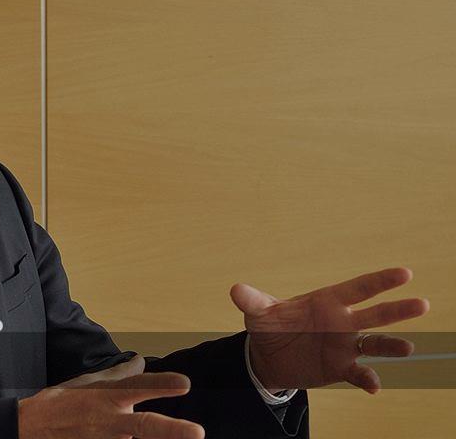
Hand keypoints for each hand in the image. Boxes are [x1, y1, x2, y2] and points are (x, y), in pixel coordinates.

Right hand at [18, 355, 203, 438]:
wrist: (32, 428)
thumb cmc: (63, 403)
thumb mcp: (91, 383)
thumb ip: (122, 375)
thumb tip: (143, 360)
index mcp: (108, 397)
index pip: (139, 387)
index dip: (162, 385)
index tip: (185, 384)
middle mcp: (109, 421)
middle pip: (144, 426)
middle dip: (172, 430)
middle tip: (197, 432)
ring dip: (150, 438)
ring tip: (178, 436)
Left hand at [230, 267, 429, 393]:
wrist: (268, 358)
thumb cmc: (270, 327)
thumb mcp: (259, 313)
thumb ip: (252, 301)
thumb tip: (236, 290)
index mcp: (327, 302)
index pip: (358, 288)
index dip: (380, 281)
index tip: (404, 273)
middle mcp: (343, 322)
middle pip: (376, 314)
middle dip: (398, 309)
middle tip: (422, 303)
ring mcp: (345, 346)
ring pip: (375, 343)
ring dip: (391, 345)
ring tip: (407, 347)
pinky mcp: (341, 368)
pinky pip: (360, 373)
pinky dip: (368, 378)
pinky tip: (373, 385)